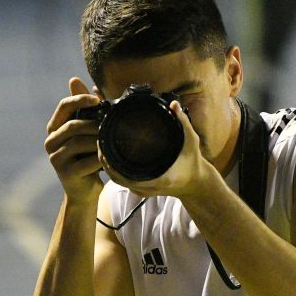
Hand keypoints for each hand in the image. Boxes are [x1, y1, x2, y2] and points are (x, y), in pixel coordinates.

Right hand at [44, 77, 104, 204]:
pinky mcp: (65, 173)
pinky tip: (109, 157)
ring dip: (98, 140)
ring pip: (79, 142)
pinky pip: (86, 161)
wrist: (84, 191)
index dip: (79, 99)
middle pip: (73, 125)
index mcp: (54, 129)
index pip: (63, 106)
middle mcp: (50, 142)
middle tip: (111, 125)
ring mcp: (55, 159)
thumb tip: (75, 80)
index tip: (97, 100)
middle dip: (94, 124)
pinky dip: (100, 158)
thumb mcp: (86, 132)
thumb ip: (84, 108)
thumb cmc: (87, 157)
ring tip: (112, 141)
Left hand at [101, 97, 215, 201]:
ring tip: (101, 149)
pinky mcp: (143, 190)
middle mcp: (148, 187)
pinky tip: (108, 160)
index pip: (127, 175)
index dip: (112, 164)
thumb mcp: (191, 141)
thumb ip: (182, 123)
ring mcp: (144, 190)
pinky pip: (124, 182)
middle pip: (117, 178)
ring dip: (107, 167)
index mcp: (159, 178)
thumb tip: (174, 105)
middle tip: (99, 143)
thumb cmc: (193, 162)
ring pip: (118, 182)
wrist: (195, 183)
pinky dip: (114, 172)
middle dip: (106, 162)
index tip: (104, 148)